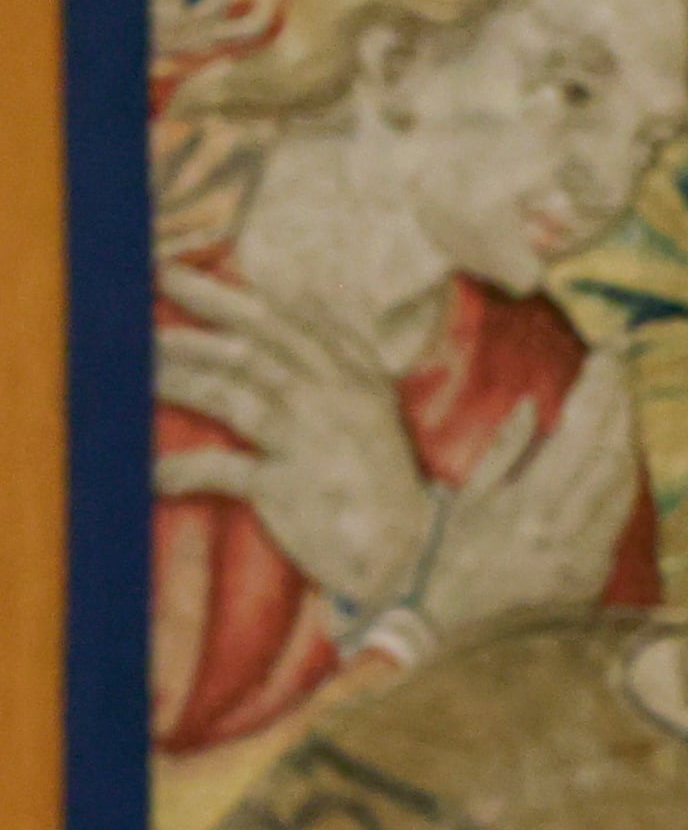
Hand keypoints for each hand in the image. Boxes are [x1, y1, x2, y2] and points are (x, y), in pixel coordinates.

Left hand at [153, 266, 433, 616]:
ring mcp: (311, 442)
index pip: (292, 323)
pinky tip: (153, 473)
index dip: (235, 296)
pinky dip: (183, 470)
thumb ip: (344, 350)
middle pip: (258, 346)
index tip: (183, 275)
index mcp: (357, 380)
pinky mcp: (287, 487)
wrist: (405, 554)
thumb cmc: (379, 478)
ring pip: (234, 395)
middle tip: (154, 291)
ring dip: (181, 377)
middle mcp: (335, 401)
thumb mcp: (374, 404)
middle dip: (202, 313)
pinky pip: (222, 470)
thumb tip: (312, 290)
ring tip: (140, 366)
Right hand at [415, 353, 641, 633]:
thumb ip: (501, 453)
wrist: (445, 642)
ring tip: (622, 397)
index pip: (582, 435)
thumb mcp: (459, 505)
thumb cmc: (439, 569)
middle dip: (621, 403)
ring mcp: (586, 558)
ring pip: (625, 484)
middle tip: (621, 364)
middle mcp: (566, 533)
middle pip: (612, 453)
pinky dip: (624, 477)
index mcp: (527, 509)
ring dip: (628, 436)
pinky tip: (621, 451)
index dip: (601, 390)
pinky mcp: (594, 577)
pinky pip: (620, 515)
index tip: (608, 353)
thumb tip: (533, 406)